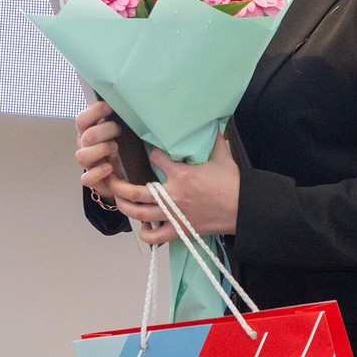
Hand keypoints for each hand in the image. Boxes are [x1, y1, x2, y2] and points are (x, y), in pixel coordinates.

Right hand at [74, 100, 127, 197]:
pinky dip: (98, 172)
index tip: (110, 106)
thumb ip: (118, 119)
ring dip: (101, 150)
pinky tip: (109, 167)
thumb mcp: (120, 132)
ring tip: (115, 148)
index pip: (82, 119)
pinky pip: (86, 178)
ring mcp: (87, 164)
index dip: (95, 111)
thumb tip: (127, 103)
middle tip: (118, 130)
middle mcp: (84, 147)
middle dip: (105, 131)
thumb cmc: (122, 148)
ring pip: (82, 155)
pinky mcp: (92, 180)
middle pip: (86, 136)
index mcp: (87, 132)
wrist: (124, 174)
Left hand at [118, 133, 242, 245]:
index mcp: (181, 174)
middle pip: (134, 191)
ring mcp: (174, 214)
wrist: (246, 209)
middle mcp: (173, 195)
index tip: (146, 150)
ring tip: (116, 197)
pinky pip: (155, 237)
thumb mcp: (222, 155)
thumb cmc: (234, 182)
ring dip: (123, 205)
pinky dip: (145, 233)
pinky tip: (141, 225)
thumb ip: (211, 138)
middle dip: (117, 183)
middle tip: (110, 176)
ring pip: (138, 213)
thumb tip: (210, 120)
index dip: (148, 152)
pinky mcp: (179, 230)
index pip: (154, 158)